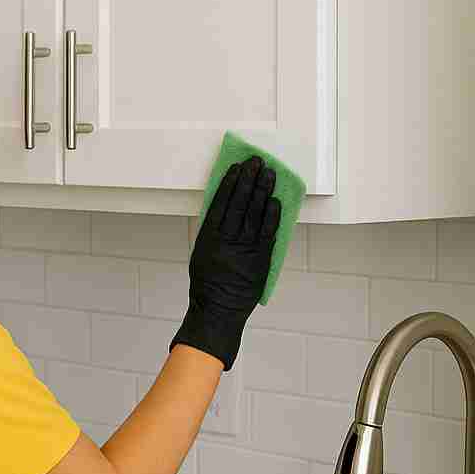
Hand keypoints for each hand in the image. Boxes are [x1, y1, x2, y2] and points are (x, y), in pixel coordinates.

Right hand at [169, 156, 281, 370]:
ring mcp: (244, 249)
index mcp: (208, 238)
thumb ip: (212, 232)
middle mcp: (226, 241)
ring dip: (262, 190)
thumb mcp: (200, 254)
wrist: (218, 311)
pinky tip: (274, 200)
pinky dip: (272, 214)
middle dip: (249, 179)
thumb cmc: (207, 285)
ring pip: (255, 213)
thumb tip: (225, 208)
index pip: (221, 202)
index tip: (237, 168)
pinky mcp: (260, 258)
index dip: (230, 183)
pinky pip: (268, 231)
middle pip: (239, 203)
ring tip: (268, 173)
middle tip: (256, 162)